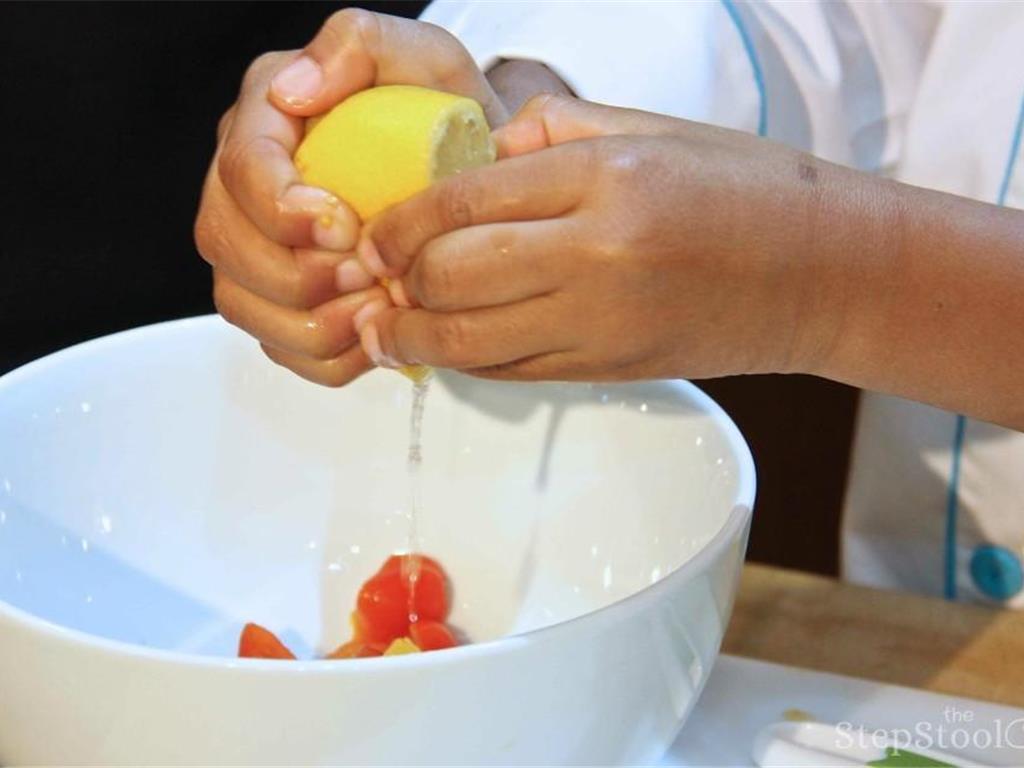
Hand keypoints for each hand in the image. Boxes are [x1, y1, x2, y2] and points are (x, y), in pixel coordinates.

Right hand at [194, 9, 506, 386]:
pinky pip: (280, 348)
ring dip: (312, 323)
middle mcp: (246, 185)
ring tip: (377, 306)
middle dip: (297, 275)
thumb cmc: (444, 122)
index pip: (242, 168)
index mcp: (269, 119)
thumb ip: (359, 47)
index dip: (283, 210)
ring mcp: (256, 246)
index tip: (346, 228)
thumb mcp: (423, 61)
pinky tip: (374, 333)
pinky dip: (327, 356)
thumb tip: (292, 92)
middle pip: (225, 243)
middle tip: (370, 275)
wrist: (470, 180)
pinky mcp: (280, 300)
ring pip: (242, 305)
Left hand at [350, 95, 846, 381]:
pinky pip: (508, 373)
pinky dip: (464, 360)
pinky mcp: (607, 373)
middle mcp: (595, 259)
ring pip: (467, 343)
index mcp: (603, 181)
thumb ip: (550, 134)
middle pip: (449, 279)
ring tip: (391, 319)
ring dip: (413, 334)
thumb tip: (472, 154)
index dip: (399, 223)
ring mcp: (600, 327)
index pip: (460, 204)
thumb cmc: (744, 188)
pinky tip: (448, 341)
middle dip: (395, 278)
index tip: (377, 229)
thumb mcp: (649, 131)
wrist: (821, 272)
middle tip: (377, 270)